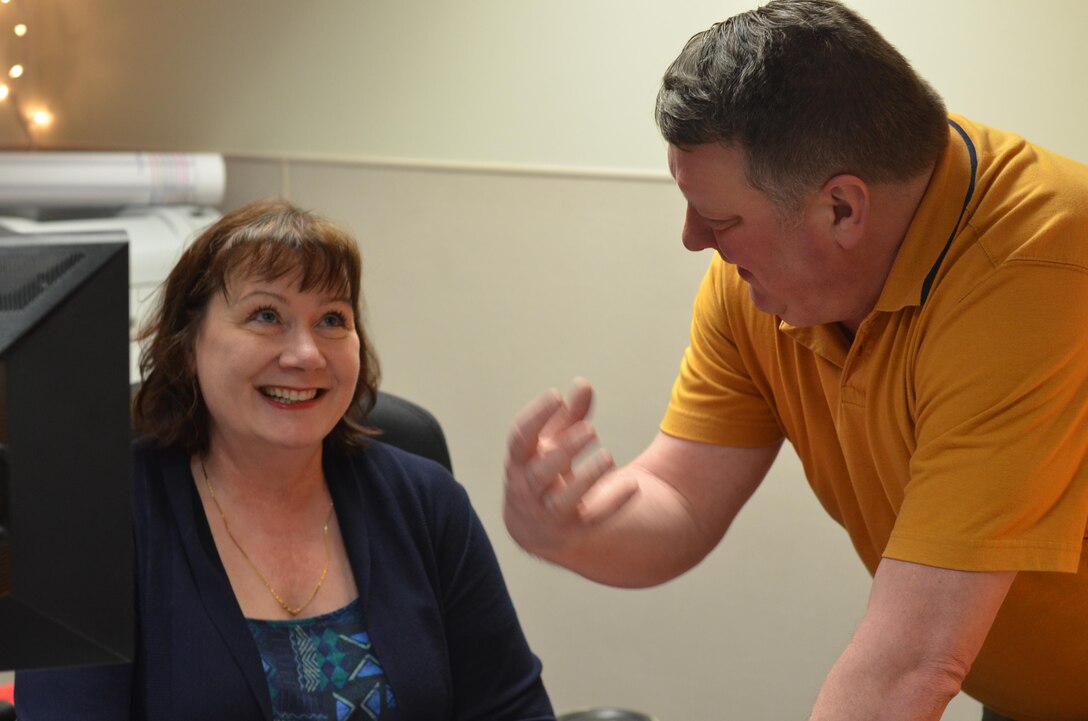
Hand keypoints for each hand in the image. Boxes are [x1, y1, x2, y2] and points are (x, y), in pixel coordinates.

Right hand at [503, 378, 636, 558]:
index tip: (556, 395)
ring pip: (562, 501)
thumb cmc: (542, 472)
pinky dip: (612, 504)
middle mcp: (527, 490)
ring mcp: (548, 514)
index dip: (536, 416)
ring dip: (586, 480)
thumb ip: (568, 416)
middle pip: (539, 472)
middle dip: (564, 450)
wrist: (533, 529)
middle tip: (591, 429)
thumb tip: (583, 384)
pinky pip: (593, 521)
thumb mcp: (550, 443)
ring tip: (608, 457)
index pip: (520, 439)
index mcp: (519, 462)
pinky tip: (633, 486)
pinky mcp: (572, 532)